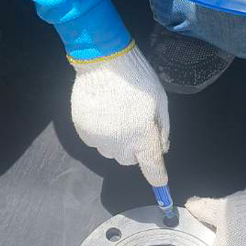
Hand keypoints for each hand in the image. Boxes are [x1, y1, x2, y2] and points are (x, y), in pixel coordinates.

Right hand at [70, 42, 169, 184]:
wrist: (103, 61)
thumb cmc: (137, 78)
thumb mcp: (161, 101)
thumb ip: (163, 128)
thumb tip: (162, 149)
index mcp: (143, 137)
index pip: (152, 168)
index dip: (158, 178)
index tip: (161, 184)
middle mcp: (120, 144)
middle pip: (129, 161)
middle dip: (134, 149)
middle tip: (135, 126)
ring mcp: (99, 139)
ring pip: (111, 152)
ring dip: (116, 142)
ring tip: (117, 116)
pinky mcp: (83, 132)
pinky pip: (95, 142)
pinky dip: (100, 134)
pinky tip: (103, 113)